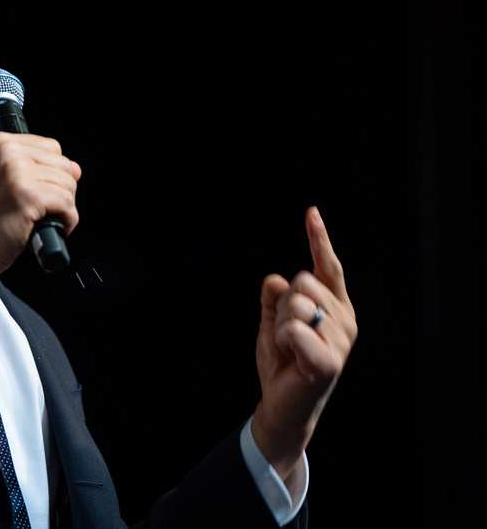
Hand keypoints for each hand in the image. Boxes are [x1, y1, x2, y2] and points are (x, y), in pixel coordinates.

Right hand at [0, 132, 79, 311]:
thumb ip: (28, 165)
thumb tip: (74, 168)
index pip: (51, 147)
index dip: (53, 172)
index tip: (43, 189)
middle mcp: (8, 152)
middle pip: (64, 165)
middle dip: (62, 190)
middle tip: (45, 208)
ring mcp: (18, 173)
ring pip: (68, 184)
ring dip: (65, 206)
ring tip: (46, 217)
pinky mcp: (29, 197)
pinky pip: (67, 203)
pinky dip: (67, 219)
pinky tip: (53, 226)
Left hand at [252, 207, 357, 483]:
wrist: (281, 404)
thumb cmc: (282, 362)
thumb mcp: (273, 321)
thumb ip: (275, 298)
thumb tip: (274, 279)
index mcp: (336, 307)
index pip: (328, 267)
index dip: (319, 239)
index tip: (311, 212)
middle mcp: (345, 319)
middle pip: (302, 281)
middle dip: (282, 304)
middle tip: (284, 333)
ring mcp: (340, 341)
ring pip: (295, 304)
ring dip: (279, 324)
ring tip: (287, 348)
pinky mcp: (329, 361)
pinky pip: (294, 329)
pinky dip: (281, 339)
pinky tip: (288, 356)